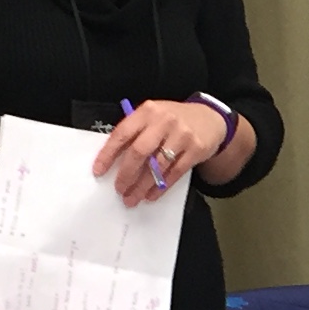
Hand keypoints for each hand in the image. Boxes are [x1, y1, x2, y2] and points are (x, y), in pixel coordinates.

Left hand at [91, 98, 240, 204]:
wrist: (209, 119)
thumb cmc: (173, 120)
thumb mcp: (152, 117)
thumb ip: (135, 132)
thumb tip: (113, 160)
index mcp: (148, 111)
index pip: (122, 134)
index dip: (108, 154)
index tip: (99, 171)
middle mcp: (164, 121)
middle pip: (139, 151)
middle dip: (126, 174)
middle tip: (119, 189)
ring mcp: (182, 135)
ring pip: (157, 166)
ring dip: (142, 186)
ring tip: (132, 198)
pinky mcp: (196, 150)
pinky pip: (174, 173)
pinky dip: (161, 187)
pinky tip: (151, 195)